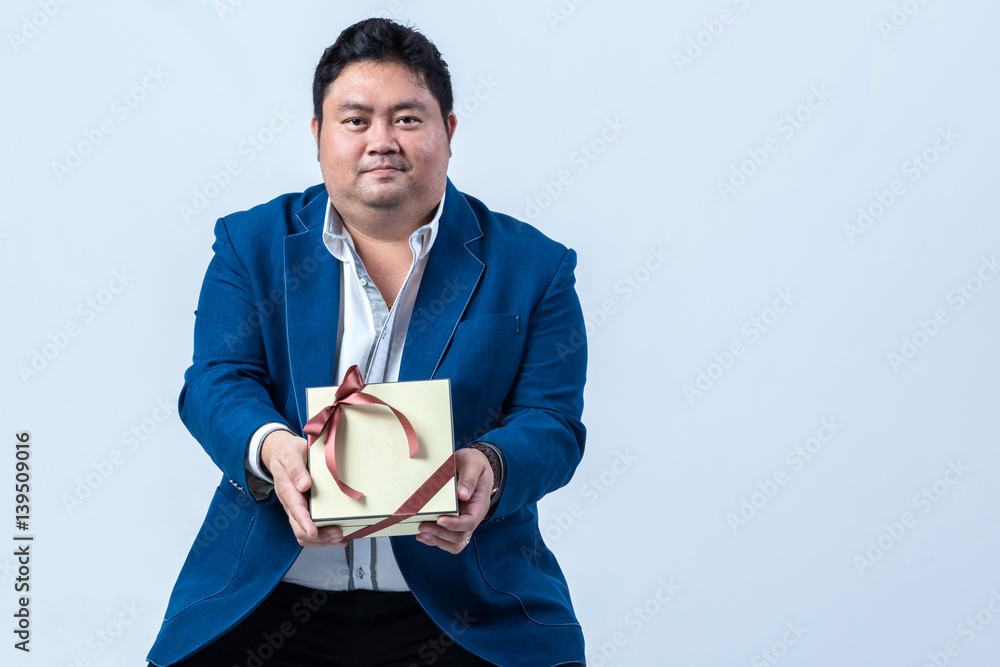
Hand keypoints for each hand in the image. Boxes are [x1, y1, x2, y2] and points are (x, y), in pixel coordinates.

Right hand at [261, 429, 344, 547]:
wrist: (281, 452)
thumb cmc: (286, 453)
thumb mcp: (290, 455)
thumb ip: (296, 470)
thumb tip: (304, 485)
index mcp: (287, 490)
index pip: (296, 510)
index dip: (305, 523)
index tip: (314, 532)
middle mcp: (291, 503)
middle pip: (299, 529)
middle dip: (318, 536)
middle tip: (337, 534)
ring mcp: (297, 508)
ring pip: (304, 533)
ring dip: (321, 540)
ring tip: (339, 538)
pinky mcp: (304, 509)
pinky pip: (310, 529)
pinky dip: (323, 537)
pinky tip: (336, 538)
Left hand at [416, 447, 493, 553]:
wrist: (473, 464)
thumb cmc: (474, 463)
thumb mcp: (474, 464)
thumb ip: (469, 478)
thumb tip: (463, 495)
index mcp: (479, 504)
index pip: (470, 522)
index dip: (455, 524)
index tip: (440, 520)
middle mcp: (473, 516)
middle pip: (460, 536)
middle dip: (441, 534)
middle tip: (423, 526)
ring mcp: (463, 521)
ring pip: (455, 543)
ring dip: (438, 541)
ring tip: (422, 534)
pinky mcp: (454, 521)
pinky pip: (448, 539)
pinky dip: (435, 540)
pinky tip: (423, 536)